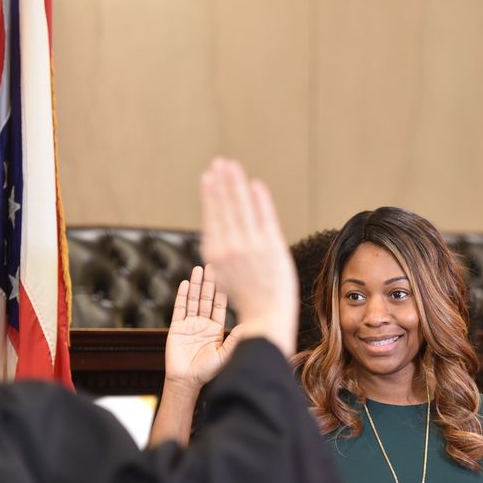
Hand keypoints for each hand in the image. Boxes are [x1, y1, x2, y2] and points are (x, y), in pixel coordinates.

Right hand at [164, 265, 239, 391]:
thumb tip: (252, 323)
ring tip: (199, 268)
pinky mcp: (176, 328)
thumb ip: (237, 338)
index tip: (227, 275)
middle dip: (210, 282)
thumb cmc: (209, 371)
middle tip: (213, 265)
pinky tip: (186, 283)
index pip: (220, 306)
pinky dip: (183, 295)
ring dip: (196, 284)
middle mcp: (203, 325)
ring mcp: (189, 325)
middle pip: (206, 299)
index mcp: (216, 330)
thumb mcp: (227, 353)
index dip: (222, 291)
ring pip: (193, 300)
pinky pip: (180, 309)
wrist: (188, 381)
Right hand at [199, 158, 297, 356]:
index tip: (209, 177)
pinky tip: (256, 185)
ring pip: (242, 208)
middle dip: (222, 183)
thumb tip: (218, 232)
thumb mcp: (225, 275)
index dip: (211, 196)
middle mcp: (230, 248)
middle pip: (225, 208)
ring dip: (236, 184)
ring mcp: (251, 246)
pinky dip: (260, 201)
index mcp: (216, 255)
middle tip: (219, 163)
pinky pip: (265, 217)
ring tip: (232, 166)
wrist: (266, 319)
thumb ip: (223, 252)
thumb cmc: (249, 301)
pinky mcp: (272, 247)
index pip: (214, 217)